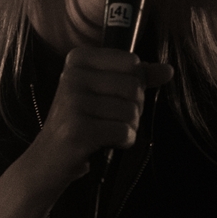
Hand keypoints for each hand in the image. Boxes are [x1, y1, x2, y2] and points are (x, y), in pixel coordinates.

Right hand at [33, 47, 173, 181]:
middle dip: (133, 108)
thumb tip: (167, 70)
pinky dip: (123, 141)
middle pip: (134, 86)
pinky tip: (106, 143)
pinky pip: (124, 132)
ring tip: (106, 131)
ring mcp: (73, 102)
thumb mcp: (105, 91)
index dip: (134, 84)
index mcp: (78, 58)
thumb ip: (137, 77)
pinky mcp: (78, 129)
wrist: (49, 159)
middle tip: (109, 118)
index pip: (132, 63)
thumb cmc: (81, 121)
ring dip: (128, 127)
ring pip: (131, 111)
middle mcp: (72, 75)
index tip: (113, 97)